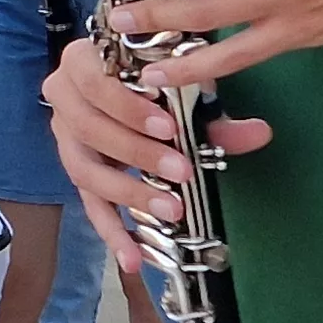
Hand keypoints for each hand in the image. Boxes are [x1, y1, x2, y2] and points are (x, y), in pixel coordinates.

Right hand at [44, 35, 271, 265]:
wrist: (121, 80)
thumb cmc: (151, 79)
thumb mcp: (180, 88)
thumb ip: (214, 114)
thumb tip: (259, 133)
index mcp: (83, 62)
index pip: (94, 83)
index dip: (128, 107)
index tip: (168, 128)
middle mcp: (63, 99)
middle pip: (88, 129)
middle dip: (138, 154)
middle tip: (180, 171)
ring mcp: (65, 138)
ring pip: (84, 170)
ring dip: (129, 192)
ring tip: (169, 209)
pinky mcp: (77, 172)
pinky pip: (89, 205)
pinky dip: (112, 233)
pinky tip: (133, 259)